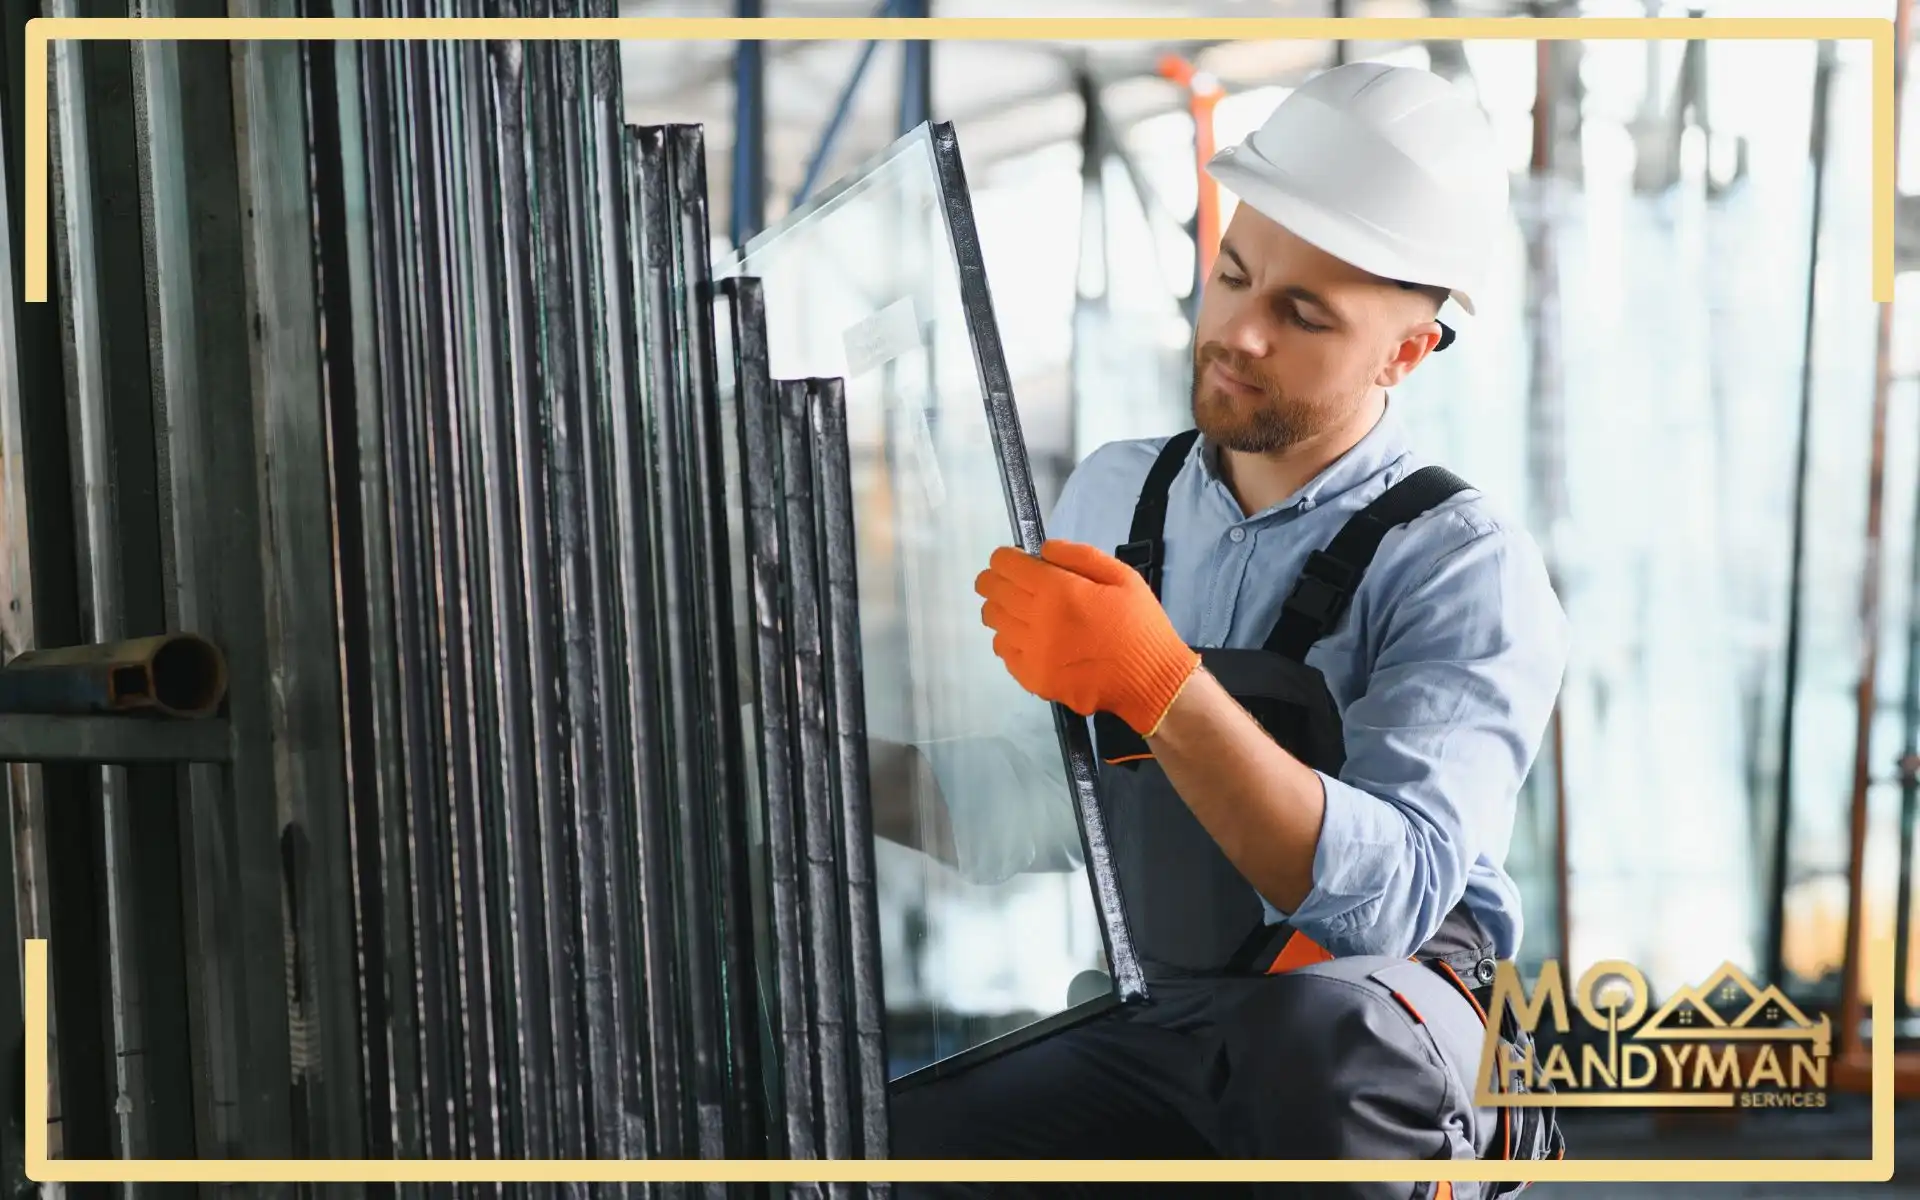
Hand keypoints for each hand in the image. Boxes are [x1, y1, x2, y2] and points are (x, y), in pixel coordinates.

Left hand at [974, 539, 1200, 736]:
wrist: (1150, 681)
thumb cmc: (1140, 625)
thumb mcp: (1122, 576)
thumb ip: (1080, 556)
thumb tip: (1043, 550)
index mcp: (1058, 590)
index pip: (1005, 565)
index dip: (1005, 558)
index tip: (1013, 560)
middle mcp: (1037, 620)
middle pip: (991, 591)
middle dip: (996, 580)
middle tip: (1011, 582)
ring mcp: (1031, 653)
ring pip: (993, 621)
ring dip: (1002, 609)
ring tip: (1022, 611)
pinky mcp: (1033, 679)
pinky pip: (1004, 652)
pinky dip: (1010, 640)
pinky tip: (1031, 639)